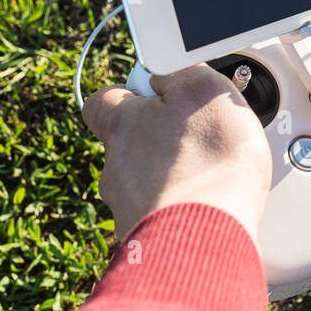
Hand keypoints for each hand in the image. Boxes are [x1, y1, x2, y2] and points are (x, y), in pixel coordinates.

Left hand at [81, 65, 271, 241]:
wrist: (207, 239)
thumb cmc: (208, 164)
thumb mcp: (205, 89)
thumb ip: (183, 71)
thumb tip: (173, 70)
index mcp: (121, 126)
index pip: (102, 101)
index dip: (127, 95)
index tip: (155, 93)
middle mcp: (114, 167)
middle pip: (127, 146)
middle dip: (156, 142)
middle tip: (194, 140)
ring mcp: (127, 207)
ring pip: (145, 185)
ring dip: (170, 181)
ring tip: (208, 180)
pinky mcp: (144, 240)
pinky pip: (160, 219)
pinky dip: (179, 213)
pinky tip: (207, 210)